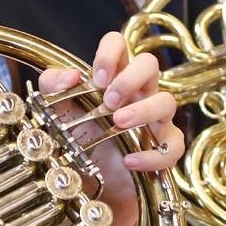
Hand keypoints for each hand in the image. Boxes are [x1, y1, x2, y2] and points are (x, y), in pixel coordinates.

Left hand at [38, 31, 182, 225]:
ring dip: (143, 110)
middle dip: (130, 78)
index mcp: (112, 77)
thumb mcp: (57, 111)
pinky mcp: (161, 149)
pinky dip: (152, 155)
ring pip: (167, 101)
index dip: (111, 53)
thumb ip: (53, 86)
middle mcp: (137, 93)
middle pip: (150, 64)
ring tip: (119, 122)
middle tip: (109, 101)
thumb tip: (70, 75)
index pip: (119, 44)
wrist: (87, 181)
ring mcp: (153, 119)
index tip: (98, 78)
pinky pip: (173, 147)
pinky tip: (129, 160)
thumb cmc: (77, 138)